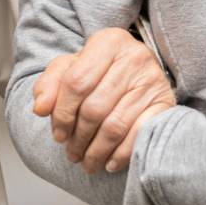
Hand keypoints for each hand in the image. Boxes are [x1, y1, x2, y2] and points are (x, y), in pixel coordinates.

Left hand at [31, 27, 176, 174]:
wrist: (140, 69)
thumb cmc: (100, 70)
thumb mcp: (72, 67)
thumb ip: (50, 83)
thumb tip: (40, 108)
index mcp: (107, 42)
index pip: (76, 83)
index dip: (62, 113)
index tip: (57, 134)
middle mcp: (134, 57)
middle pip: (94, 108)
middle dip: (78, 138)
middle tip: (71, 153)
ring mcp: (152, 80)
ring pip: (115, 126)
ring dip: (96, 151)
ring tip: (87, 162)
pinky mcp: (166, 102)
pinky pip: (140, 134)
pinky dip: (122, 154)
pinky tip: (110, 163)